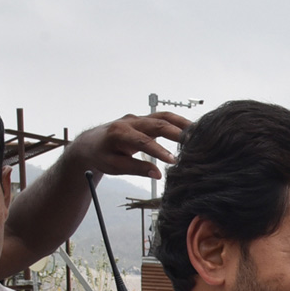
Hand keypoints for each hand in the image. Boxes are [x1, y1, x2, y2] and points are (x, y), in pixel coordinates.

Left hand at [66, 112, 189, 180]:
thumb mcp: (115, 166)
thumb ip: (136, 169)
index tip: (173, 161)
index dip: (159, 151)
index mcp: (119, 133)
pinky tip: (191, 129)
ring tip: (199, 132)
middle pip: (157, 124)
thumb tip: (157, 174)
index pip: (143, 141)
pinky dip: (177, 122)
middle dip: (176, 133)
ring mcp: (137, 119)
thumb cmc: (101, 155)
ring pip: (162, 116)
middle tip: (193, 143)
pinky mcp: (144, 120)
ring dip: (181, 123)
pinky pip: (163, 117)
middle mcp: (130, 121)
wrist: (91, 143)